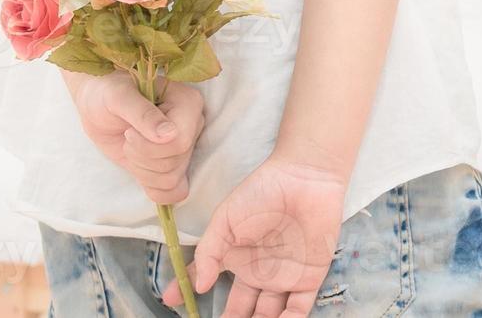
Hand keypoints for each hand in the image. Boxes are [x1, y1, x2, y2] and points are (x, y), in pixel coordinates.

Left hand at [68, 71, 203, 203]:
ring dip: (141, 170)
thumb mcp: (118, 97)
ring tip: (131, 147)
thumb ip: (143, 114)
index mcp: (188, 103)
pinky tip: (139, 171)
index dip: (148, 146)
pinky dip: (154, 189)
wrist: (98, 103)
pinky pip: (175, 192)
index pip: (180, 142)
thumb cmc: (107, 92)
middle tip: (127, 137)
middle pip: (175, 163)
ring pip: (172, 179)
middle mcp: (193, 126)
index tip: (129, 131)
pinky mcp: (173, 164)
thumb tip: (170, 135)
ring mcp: (185, 146)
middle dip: (141, 158)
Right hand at [163, 157, 346, 317]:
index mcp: (235, 258)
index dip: (188, 294)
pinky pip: (297, 309)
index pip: (208, 283)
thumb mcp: (225, 219)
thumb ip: (208, 252)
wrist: (304, 177)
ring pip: (267, 314)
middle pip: (240, 309)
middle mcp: (257, 273)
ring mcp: (283, 277)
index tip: (173, 303)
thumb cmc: (262, 193)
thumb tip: (198, 287)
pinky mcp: (308, 278)